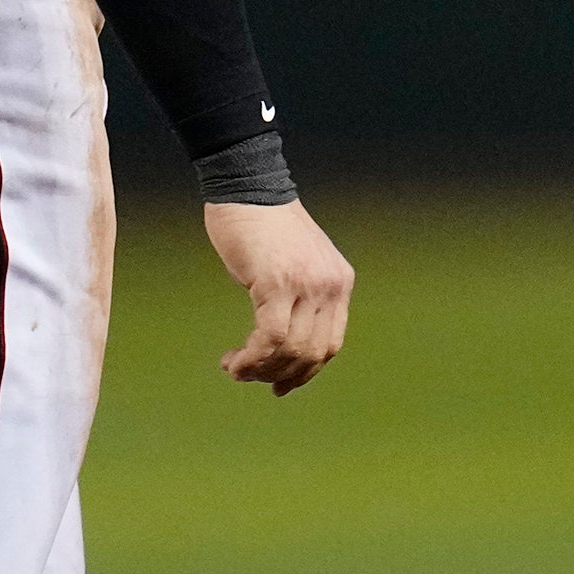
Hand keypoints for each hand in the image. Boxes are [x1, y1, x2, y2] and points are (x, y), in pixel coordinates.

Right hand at [202, 198, 354, 395]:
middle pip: (312, 354)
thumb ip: (302, 296)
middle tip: (249, 376)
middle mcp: (331, 285)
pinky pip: (269, 338)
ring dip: (259, 370)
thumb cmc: (263, 226)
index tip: (280, 386)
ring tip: (235, 368)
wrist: (248, 187)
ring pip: (290, 351)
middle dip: (279, 376)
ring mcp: (307, 285)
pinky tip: (233, 359)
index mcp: (340, 282)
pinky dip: (251, 358)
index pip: (331, 344)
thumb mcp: (298, 263)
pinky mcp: (278, 283)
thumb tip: (286, 342)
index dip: (305, 373)